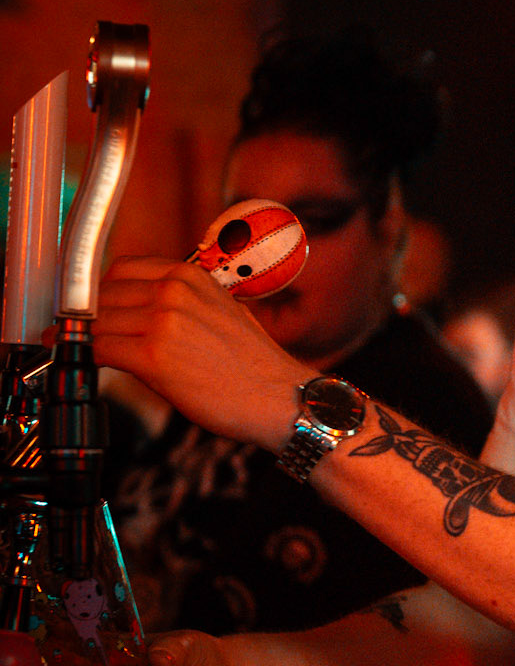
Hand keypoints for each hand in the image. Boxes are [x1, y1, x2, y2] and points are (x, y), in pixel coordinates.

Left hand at [93, 256, 301, 450]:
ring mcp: (162, 320)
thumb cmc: (251, 363)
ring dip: (88, 337)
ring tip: (87, 349)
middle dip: (91, 315)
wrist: (276, 396)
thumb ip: (178, 300)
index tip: (98, 306)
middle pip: (104, 294)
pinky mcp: (153, 356)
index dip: (104, 290)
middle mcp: (174, 290)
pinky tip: (93, 363)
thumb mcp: (218, 309)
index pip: (122, 268)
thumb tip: (134, 309)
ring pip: (97, 321)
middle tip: (88, 332)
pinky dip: (90, 357)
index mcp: (190, 274)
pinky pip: (100, 349)